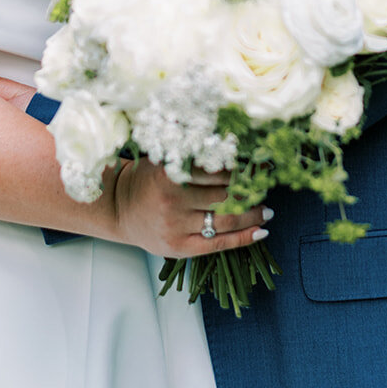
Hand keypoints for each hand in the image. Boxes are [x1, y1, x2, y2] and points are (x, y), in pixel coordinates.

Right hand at [113, 162, 270, 258]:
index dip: (243, 170)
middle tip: (267, 187)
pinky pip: (218, 243)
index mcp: (171, 173)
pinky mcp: (179, 247)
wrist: (119, 209)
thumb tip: (229, 140)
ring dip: (252, 214)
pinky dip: (243, 237)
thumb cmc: (147, 180)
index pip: (218, 171)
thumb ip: (192, 152)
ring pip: (225, 219)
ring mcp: (176, 226)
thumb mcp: (164, 158)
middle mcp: (173, 200)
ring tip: (267, 209)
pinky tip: (260, 231)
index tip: (260, 167)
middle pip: (225, 195)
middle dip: (251, 191)